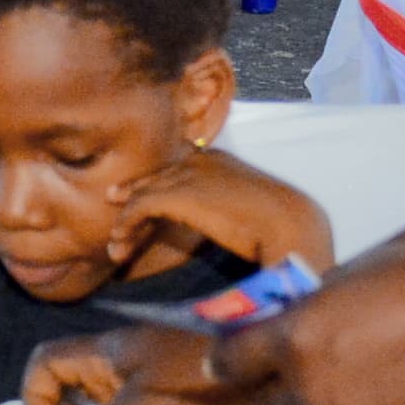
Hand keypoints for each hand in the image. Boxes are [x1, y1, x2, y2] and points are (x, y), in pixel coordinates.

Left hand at [31, 241, 404, 404]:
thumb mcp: (366, 273)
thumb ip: (319, 304)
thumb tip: (296, 312)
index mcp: (298, 339)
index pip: (230, 360)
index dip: (224, 362)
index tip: (219, 365)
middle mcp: (313, 394)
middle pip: (282, 400)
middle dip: (297, 386)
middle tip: (341, 366)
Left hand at [100, 147, 329, 276]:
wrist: (290, 224)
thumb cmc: (282, 224)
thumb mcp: (252, 206)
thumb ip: (231, 208)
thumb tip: (227, 225)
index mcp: (219, 159)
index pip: (178, 166)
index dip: (157, 182)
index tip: (140, 193)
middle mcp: (199, 160)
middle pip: (156, 176)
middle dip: (134, 190)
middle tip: (114, 200)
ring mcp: (186, 175)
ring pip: (142, 193)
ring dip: (126, 222)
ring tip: (117, 246)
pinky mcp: (176, 195)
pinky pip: (138, 208)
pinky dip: (126, 226)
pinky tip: (121, 245)